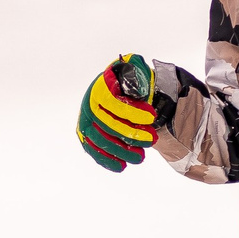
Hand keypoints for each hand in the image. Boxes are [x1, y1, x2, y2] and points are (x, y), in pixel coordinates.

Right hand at [78, 54, 158, 171]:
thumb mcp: (133, 71)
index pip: (115, 103)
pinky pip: (93, 151)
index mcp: (100, 89)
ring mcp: (86, 123)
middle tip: (152, 139)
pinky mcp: (86, 137)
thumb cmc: (128, 83)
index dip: (133, 112)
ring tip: (141, 157)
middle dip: (132, 134)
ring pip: (101, 140)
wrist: (117, 93)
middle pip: (108, 125)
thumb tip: (137, 84)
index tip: (152, 117)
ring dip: (122, 151)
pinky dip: (107, 160)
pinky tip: (122, 166)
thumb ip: (135, 72)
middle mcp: (89, 106)